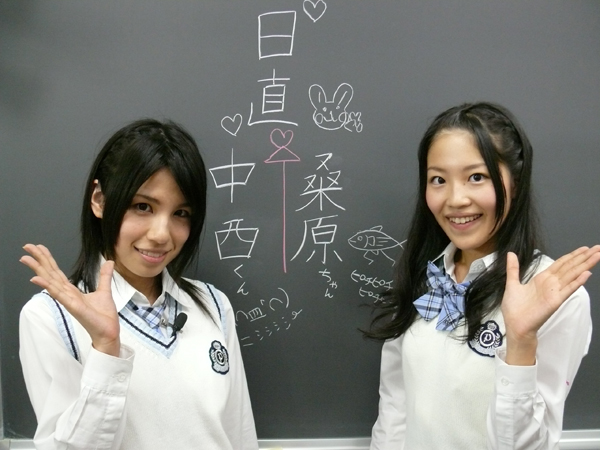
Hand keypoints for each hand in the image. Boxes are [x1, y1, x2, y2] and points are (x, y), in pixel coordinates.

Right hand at [20, 244, 120, 356]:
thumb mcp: (104, 290)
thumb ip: (104, 276)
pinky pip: (58, 294)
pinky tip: (36, 278)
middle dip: (38, 260)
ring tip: (25, 258)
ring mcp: (68, 300)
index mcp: (72, 291)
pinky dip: (47, 285)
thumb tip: (108, 261)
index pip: (56, 272)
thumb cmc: (103, 315)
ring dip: (38, 269)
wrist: (108, 331)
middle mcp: (66, 294)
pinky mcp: (73, 306)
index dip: (48, 259)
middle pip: (50, 273)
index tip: (38, 248)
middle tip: (26, 246)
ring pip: (50, 281)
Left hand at [501, 245, 599, 364]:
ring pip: (573, 275)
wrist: (515, 325)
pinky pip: (568, 289)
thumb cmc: (514, 308)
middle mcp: (551, 284)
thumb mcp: (512, 283)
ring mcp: (555, 292)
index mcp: (542, 279)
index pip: (561, 264)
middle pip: (570, 267)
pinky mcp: (555, 301)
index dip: (573, 255)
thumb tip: (511, 253)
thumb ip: (513, 268)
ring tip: (597, 255)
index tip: (585, 248)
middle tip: (597, 248)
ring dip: (585, 265)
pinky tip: (587, 273)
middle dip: (584, 257)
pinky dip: (577, 281)